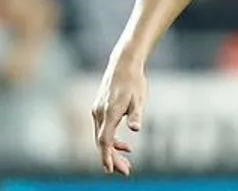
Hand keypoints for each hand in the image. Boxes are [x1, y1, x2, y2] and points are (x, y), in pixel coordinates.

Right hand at [90, 59, 146, 174]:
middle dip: (112, 159)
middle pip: (102, 142)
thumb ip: (136, 114)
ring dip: (113, 151)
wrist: (123, 64)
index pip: (104, 140)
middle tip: (126, 171)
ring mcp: (97, 112)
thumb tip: (136, 129)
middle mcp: (99, 114)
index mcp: (109, 112)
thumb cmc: (134, 81)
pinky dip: (112, 141)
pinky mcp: (100, 110)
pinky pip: (103, 130)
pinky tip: (125, 146)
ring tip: (127, 163)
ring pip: (102, 137)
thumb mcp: (139, 98)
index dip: (106, 156)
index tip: (110, 169)